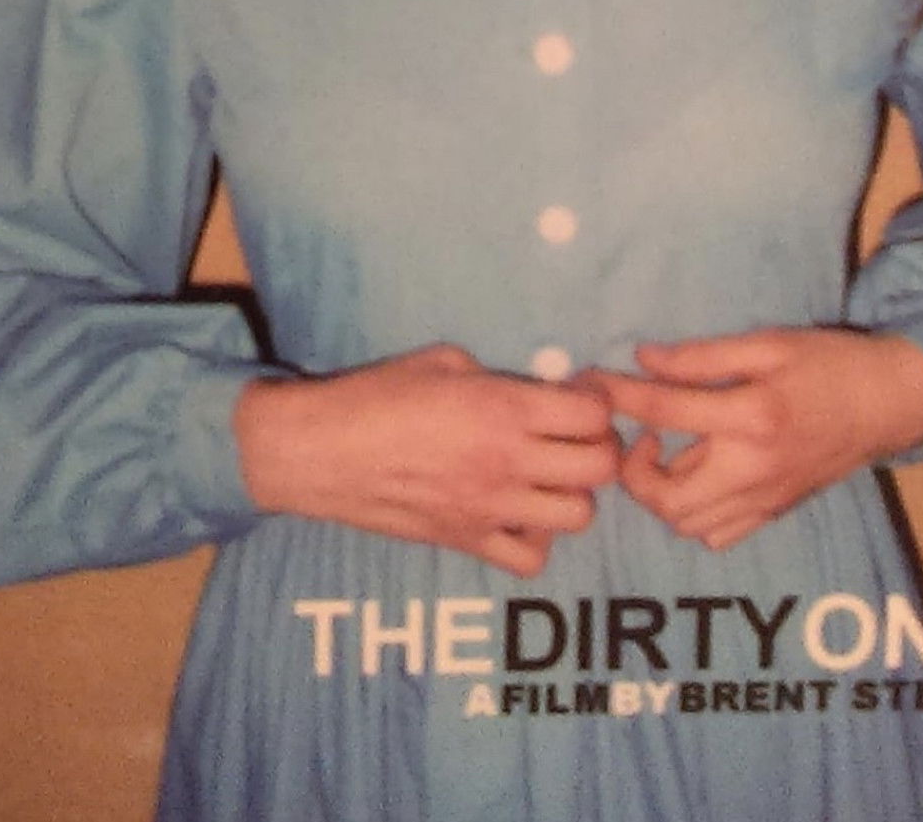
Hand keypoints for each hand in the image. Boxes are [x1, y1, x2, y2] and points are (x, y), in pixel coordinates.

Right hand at [233, 343, 619, 575]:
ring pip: (577, 516)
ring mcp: (490, 508)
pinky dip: (536, 538)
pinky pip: (531, 558)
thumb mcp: (443, 363)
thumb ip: (496, 378)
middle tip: (577, 437)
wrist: (322, 451)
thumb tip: (532, 391)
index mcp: (504, 408)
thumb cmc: (377, 395)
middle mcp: (508, 461)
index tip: (580, 396)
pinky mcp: (468, 542)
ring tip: (550, 477)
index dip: (597, 402)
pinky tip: (518, 514)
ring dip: (574, 494)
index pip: (592, 415)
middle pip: (599, 469)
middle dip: (600, 448)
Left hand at [590, 328, 922, 549]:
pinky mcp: (774, 512)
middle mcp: (754, 469)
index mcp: (750, 417)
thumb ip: (702, 356)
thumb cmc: (827, 364)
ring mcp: (765, 499)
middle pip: (666, 497)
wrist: (888, 403)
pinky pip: (717, 533)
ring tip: (665, 451)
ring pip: (688, 523)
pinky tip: (696, 473)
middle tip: (637, 432)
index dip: (617, 394)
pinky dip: (693, 512)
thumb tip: (644, 359)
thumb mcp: (766, 343)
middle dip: (633, 469)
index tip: (589, 383)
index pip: (663, 410)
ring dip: (661, 493)